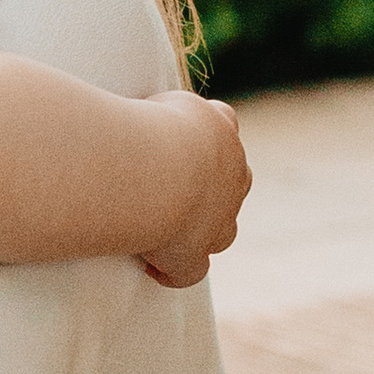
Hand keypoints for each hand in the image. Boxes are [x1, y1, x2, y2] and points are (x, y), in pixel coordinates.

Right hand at [139, 90, 251, 287]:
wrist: (152, 171)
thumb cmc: (142, 127)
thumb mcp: (155, 102)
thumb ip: (160, 109)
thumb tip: (139, 115)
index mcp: (218, 128)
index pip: (223, 122)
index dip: (202, 134)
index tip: (175, 139)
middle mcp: (230, 173)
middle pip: (234, 180)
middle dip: (213, 187)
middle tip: (176, 188)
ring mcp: (217, 218)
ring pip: (224, 231)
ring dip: (204, 231)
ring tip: (169, 231)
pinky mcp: (193, 254)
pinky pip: (190, 271)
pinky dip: (174, 272)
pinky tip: (153, 269)